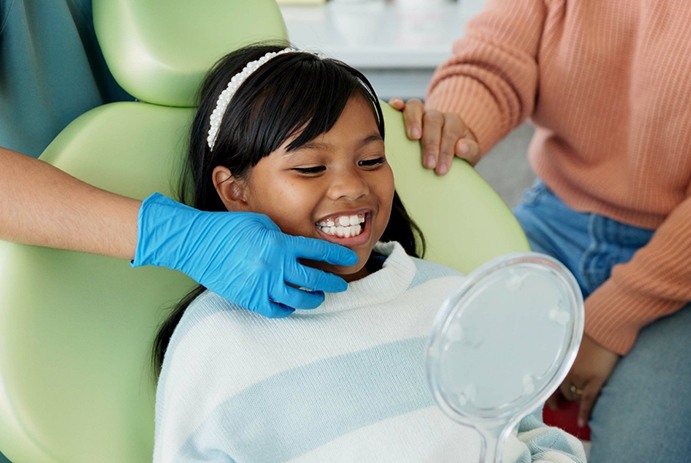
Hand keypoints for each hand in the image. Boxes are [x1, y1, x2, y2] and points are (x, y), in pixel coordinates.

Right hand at [132, 193, 356, 316]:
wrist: (195, 244)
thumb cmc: (226, 229)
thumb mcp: (260, 222)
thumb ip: (281, 235)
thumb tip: (296, 248)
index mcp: (279, 244)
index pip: (318, 250)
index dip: (337, 255)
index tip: (348, 259)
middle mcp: (274, 266)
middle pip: (314, 279)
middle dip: (332, 283)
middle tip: (340, 284)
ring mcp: (262, 285)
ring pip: (299, 299)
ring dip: (313, 298)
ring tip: (317, 296)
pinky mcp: (249, 298)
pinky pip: (277, 310)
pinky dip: (288, 308)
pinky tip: (292, 303)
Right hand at [388, 97, 479, 174]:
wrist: (449, 144)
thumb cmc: (457, 152)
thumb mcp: (471, 154)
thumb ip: (470, 151)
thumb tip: (460, 147)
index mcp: (454, 123)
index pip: (450, 133)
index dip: (446, 151)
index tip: (441, 170)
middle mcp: (437, 115)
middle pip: (433, 121)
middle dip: (431, 144)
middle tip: (428, 164)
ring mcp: (421, 113)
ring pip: (416, 107)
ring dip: (413, 121)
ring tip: (413, 137)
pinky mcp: (407, 114)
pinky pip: (402, 105)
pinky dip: (397, 104)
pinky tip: (394, 107)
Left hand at [551, 335, 619, 426]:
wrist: (607, 326)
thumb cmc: (590, 329)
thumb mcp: (570, 340)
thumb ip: (563, 353)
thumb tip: (559, 360)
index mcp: (559, 359)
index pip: (549, 381)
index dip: (548, 394)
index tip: (550, 403)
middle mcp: (566, 368)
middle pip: (562, 390)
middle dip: (564, 396)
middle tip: (565, 402)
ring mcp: (580, 375)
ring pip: (574, 395)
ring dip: (575, 399)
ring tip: (580, 400)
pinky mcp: (595, 379)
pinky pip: (587, 401)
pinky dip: (584, 412)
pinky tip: (582, 422)